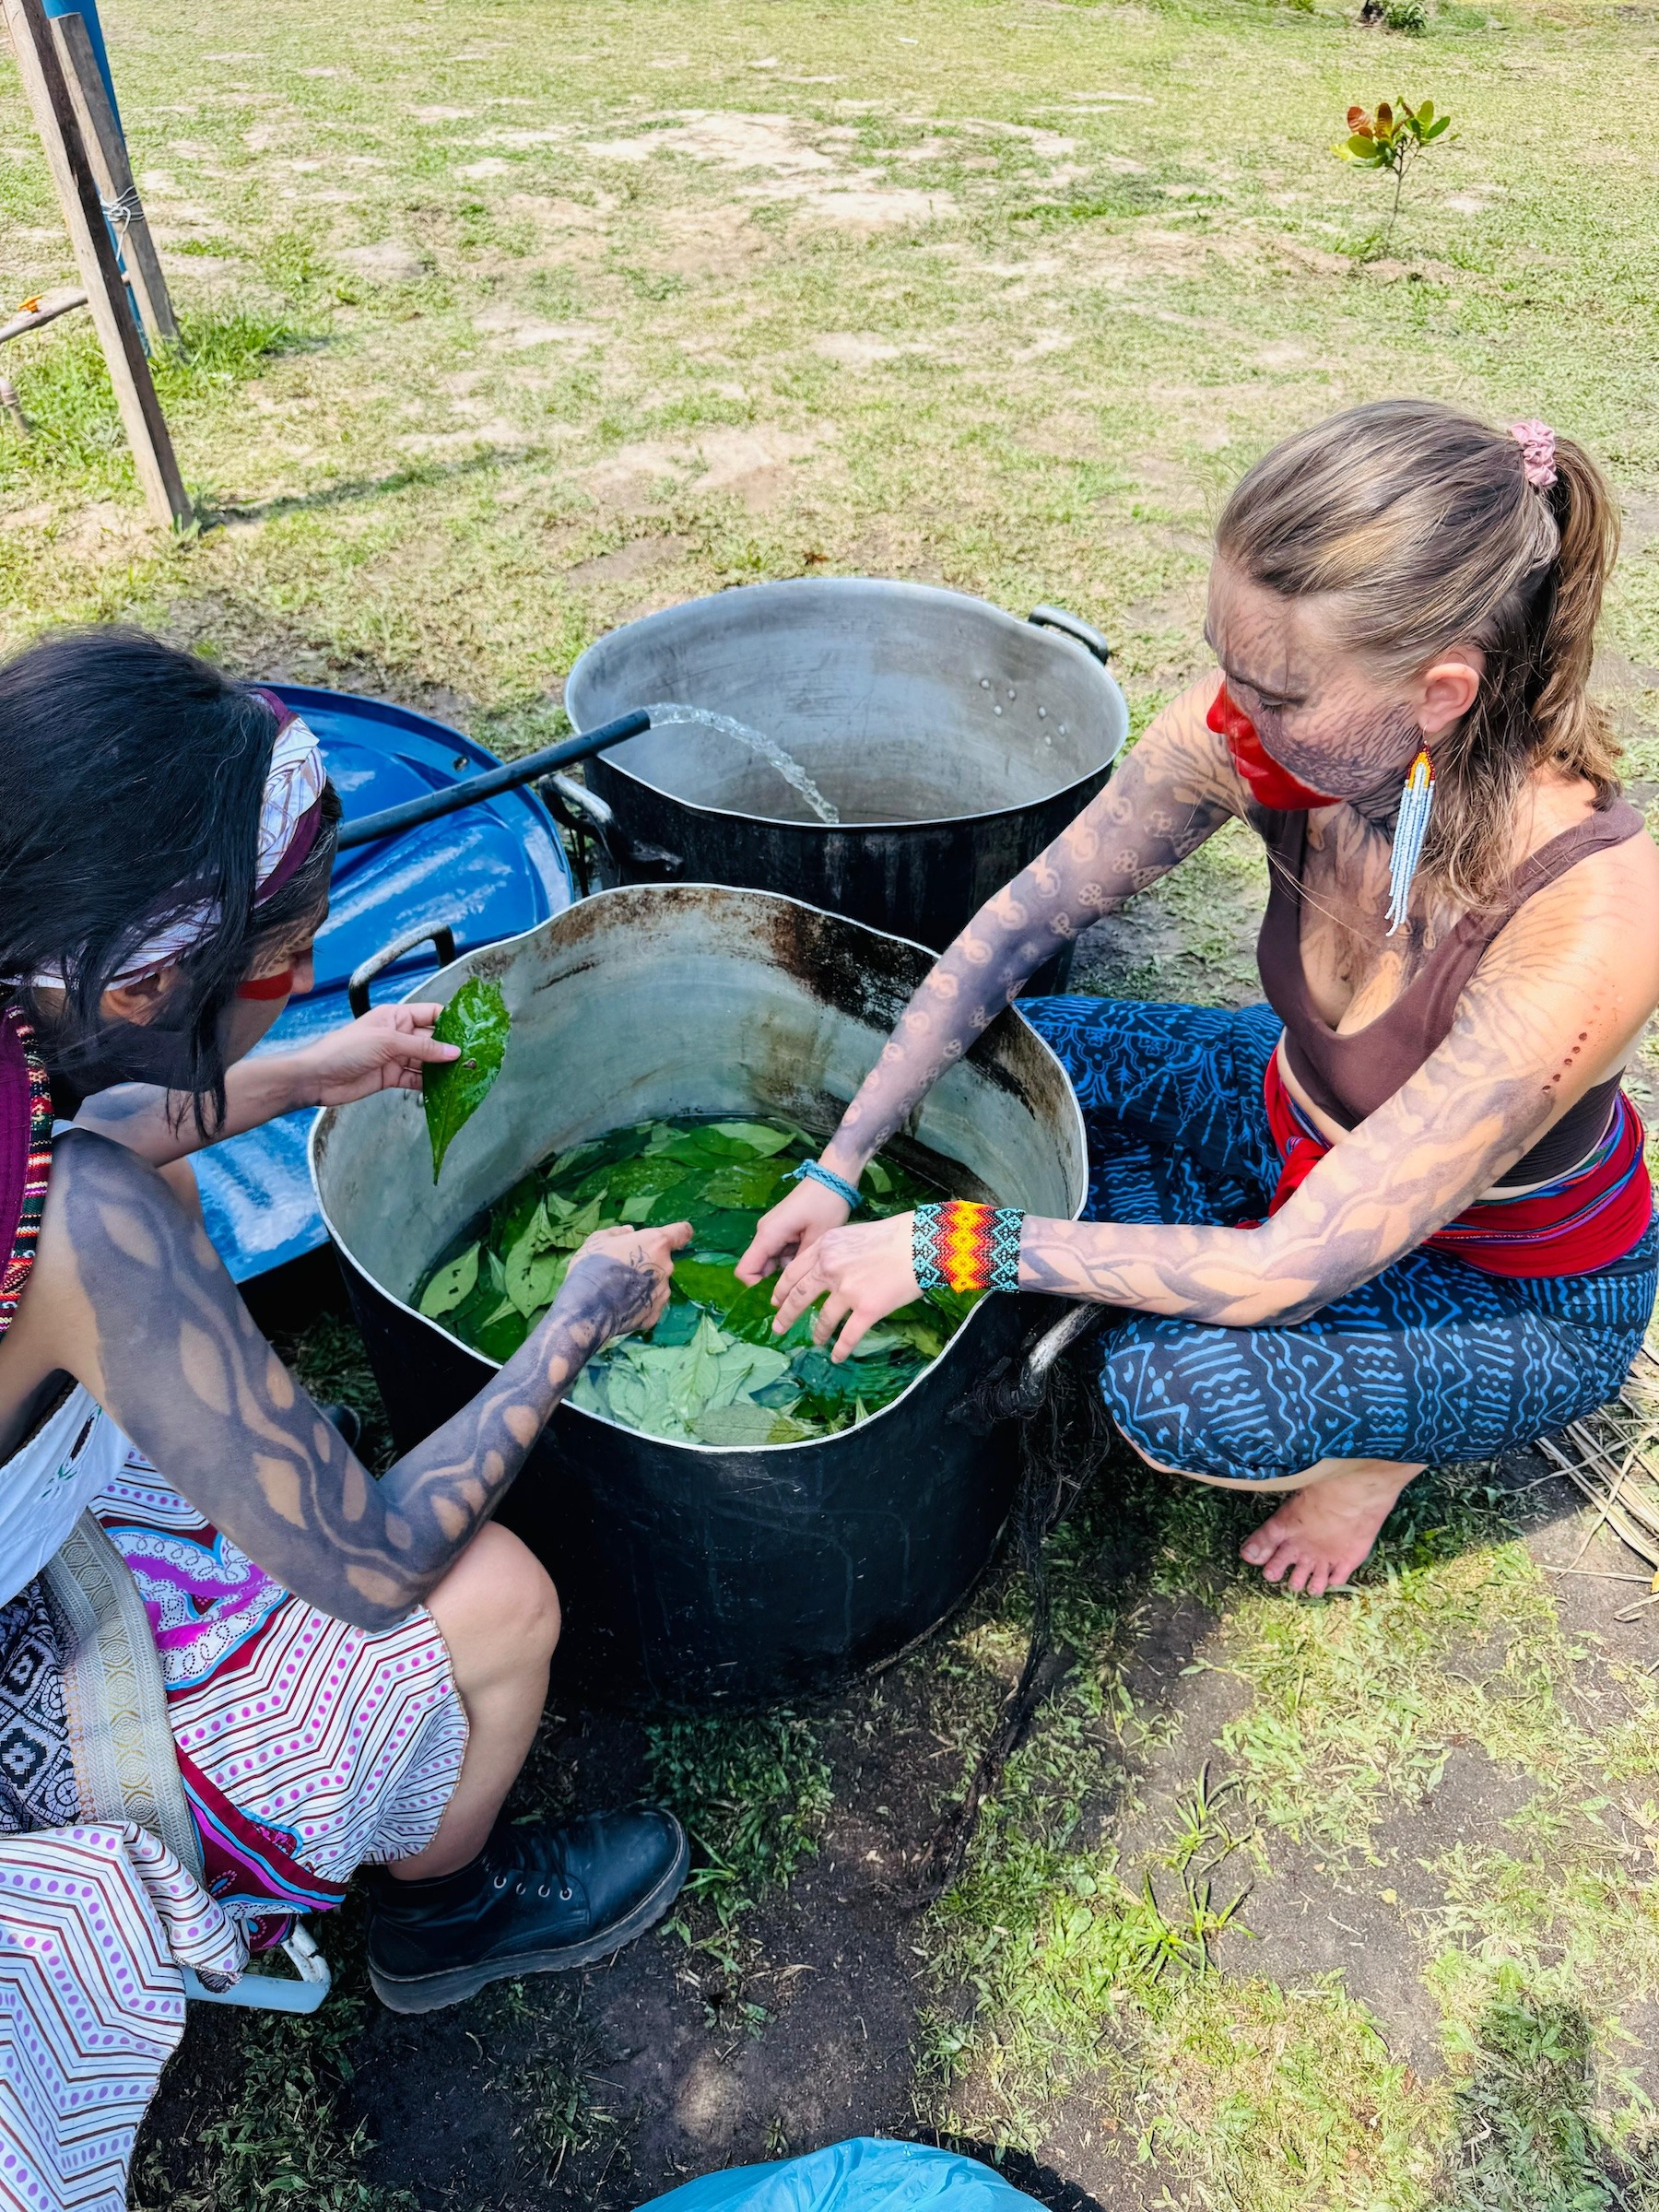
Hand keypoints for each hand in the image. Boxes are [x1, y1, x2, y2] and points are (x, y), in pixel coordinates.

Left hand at [285, 1005, 459, 1106]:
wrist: (317, 1077)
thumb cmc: (346, 1049)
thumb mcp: (387, 1042)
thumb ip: (422, 1046)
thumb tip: (454, 1052)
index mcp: (396, 1016)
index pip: (431, 1014)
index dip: (451, 1021)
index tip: (473, 1030)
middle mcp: (398, 1034)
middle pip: (432, 1039)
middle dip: (451, 1048)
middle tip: (475, 1058)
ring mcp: (395, 1057)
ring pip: (426, 1061)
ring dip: (443, 1069)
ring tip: (465, 1075)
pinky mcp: (391, 1077)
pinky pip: (416, 1079)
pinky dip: (429, 1084)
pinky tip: (445, 1089)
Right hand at [560, 1221, 691, 1344]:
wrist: (587, 1306)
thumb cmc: (594, 1265)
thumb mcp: (599, 1239)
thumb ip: (618, 1233)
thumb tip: (630, 1232)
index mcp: (657, 1243)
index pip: (682, 1232)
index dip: (678, 1233)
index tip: (673, 1236)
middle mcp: (666, 1267)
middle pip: (663, 1262)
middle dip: (648, 1264)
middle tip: (623, 1270)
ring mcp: (662, 1293)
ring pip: (657, 1285)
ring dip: (644, 1286)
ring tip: (619, 1292)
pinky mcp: (654, 1315)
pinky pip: (649, 1305)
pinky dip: (639, 1305)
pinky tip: (620, 1307)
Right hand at [735, 1175, 849, 1285]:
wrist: (834, 1176)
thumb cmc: (827, 1204)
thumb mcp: (817, 1239)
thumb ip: (799, 1265)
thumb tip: (790, 1290)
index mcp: (768, 1235)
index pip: (745, 1270)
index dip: (755, 1288)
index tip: (779, 1297)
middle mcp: (765, 1233)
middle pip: (757, 1267)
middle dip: (773, 1282)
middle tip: (798, 1291)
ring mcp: (773, 1230)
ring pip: (770, 1261)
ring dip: (786, 1270)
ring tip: (810, 1272)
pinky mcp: (782, 1228)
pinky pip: (779, 1251)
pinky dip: (791, 1259)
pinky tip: (811, 1259)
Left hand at [770, 1212, 917, 1360]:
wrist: (921, 1243)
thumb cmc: (893, 1234)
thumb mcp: (852, 1233)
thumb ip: (834, 1251)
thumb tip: (825, 1268)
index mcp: (824, 1248)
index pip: (793, 1272)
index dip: (781, 1290)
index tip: (775, 1301)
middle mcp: (830, 1268)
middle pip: (799, 1296)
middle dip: (786, 1315)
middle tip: (778, 1328)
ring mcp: (847, 1290)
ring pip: (824, 1318)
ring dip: (819, 1332)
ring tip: (816, 1341)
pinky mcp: (867, 1309)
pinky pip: (848, 1336)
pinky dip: (841, 1349)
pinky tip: (837, 1357)